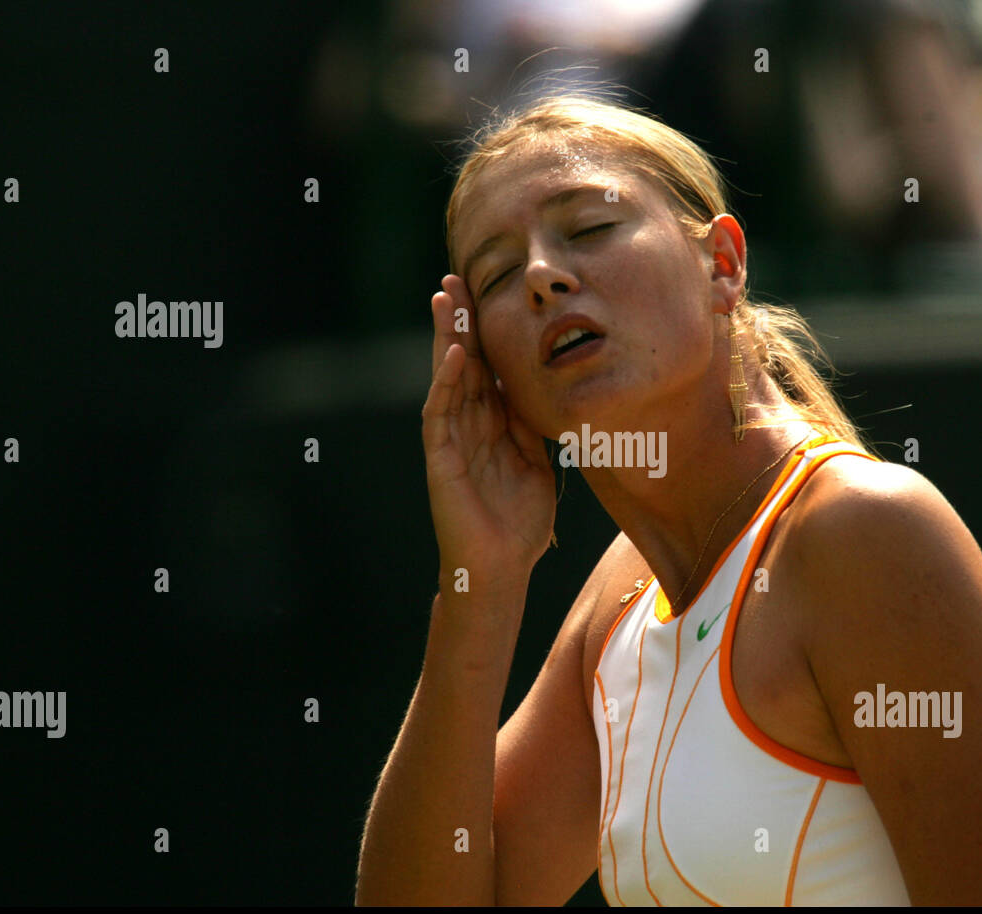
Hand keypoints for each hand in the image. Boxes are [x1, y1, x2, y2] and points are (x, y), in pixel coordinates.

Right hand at [422, 274, 555, 586]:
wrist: (502, 567)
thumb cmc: (520, 523)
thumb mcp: (536, 463)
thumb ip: (532, 426)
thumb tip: (541, 387)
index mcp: (491, 425)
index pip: (486, 367)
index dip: (485, 332)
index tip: (487, 293)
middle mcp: (467, 425)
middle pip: (462, 362)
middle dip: (458, 322)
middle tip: (455, 278)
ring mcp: (451, 439)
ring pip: (446, 378)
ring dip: (445, 338)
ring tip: (444, 299)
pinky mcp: (441, 459)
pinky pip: (440, 413)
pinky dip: (446, 383)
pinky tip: (454, 354)